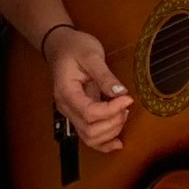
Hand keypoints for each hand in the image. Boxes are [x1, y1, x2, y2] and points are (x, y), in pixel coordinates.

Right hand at [48, 28, 131, 152]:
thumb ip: (105, 76)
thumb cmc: (74, 47)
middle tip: (125, 105)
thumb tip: (120, 93)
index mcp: (67, 93)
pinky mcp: (79, 115)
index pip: (90, 113)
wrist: (60, 46)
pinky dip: (104, 143)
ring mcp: (72, 113)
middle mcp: (67, 108)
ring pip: (90, 137)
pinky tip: (117, 142)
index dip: (112, 110)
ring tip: (122, 113)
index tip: (128, 98)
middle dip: (113, 122)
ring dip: (111, 131)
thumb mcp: (91, 55)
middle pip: (90, 130)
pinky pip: (89, 136)